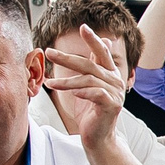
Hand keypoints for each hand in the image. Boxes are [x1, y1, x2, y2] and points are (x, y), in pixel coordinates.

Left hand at [41, 25, 127, 145]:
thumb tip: (104, 41)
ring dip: (66, 81)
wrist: (99, 137)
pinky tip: (73, 93)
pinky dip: (83, 92)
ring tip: (50, 83)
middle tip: (49, 53)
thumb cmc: (91, 112)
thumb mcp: (90, 86)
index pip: (102, 53)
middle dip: (67, 58)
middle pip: (89, 65)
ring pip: (88, 80)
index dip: (93, 40)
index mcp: (110, 74)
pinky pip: (96, 94)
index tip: (83, 27)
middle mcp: (115, 81)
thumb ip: (94, 66)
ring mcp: (115, 94)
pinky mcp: (112, 106)